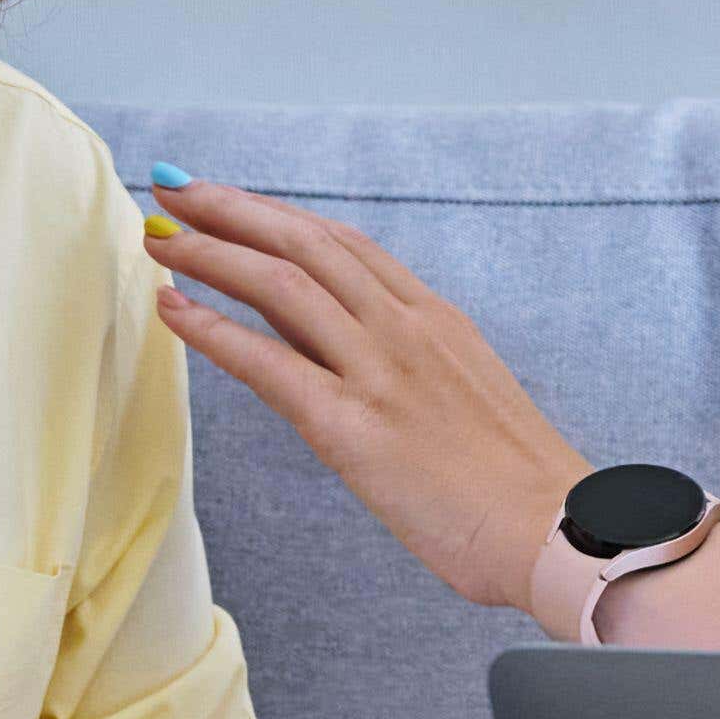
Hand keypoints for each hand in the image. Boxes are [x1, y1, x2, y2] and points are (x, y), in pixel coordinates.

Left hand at [139, 177, 589, 615]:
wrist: (560, 533)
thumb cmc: (521, 491)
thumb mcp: (471, 400)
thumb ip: (416, 372)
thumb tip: (359, 370)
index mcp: (436, 321)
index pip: (344, 244)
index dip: (279, 214)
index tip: (230, 199)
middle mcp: (406, 330)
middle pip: (305, 242)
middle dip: (232, 207)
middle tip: (173, 185)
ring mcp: (381, 373)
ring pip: (281, 284)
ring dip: (210, 253)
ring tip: (159, 237)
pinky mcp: (354, 426)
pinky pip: (268, 363)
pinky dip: (212, 328)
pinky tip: (172, 309)